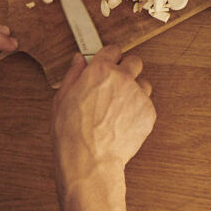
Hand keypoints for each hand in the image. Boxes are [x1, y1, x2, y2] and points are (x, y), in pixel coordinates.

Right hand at [52, 46, 156, 179]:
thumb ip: (73, 75)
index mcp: (101, 71)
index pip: (112, 50)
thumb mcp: (62, 99)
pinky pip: (146, 105)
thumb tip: (79, 60)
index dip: (109, 57)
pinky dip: (138, 112)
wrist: (90, 160)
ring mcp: (138, 95)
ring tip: (119, 108)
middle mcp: (123, 79)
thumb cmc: (72, 133)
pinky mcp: (148, 113)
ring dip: (135, 91)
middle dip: (127, 69)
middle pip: (135, 62)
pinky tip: (122, 123)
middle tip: (116, 84)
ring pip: (144, 84)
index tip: (108, 62)